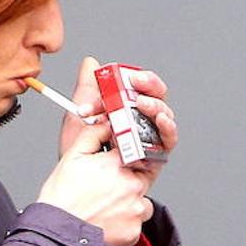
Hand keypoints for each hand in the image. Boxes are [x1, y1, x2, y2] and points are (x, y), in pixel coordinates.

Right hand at [39, 119, 154, 245]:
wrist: (57, 234)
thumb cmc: (61, 199)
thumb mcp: (73, 157)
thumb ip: (92, 135)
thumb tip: (105, 125)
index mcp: (120, 165)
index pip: (137, 151)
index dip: (127, 158)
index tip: (119, 164)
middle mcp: (133, 186)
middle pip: (141, 178)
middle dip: (127, 182)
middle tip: (106, 190)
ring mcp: (135, 210)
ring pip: (141, 203)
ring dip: (128, 204)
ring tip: (104, 208)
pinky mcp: (134, 231)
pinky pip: (135, 224)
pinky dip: (124, 224)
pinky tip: (105, 221)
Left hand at [57, 57, 178, 195]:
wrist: (76, 183)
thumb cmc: (79, 154)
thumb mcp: (78, 117)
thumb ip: (86, 90)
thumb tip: (91, 63)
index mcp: (124, 109)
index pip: (140, 87)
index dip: (139, 78)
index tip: (131, 75)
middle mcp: (140, 122)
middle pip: (157, 98)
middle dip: (151, 86)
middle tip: (137, 82)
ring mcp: (149, 139)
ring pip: (164, 116)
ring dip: (156, 106)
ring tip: (142, 103)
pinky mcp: (155, 157)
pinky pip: (168, 141)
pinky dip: (168, 128)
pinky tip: (161, 120)